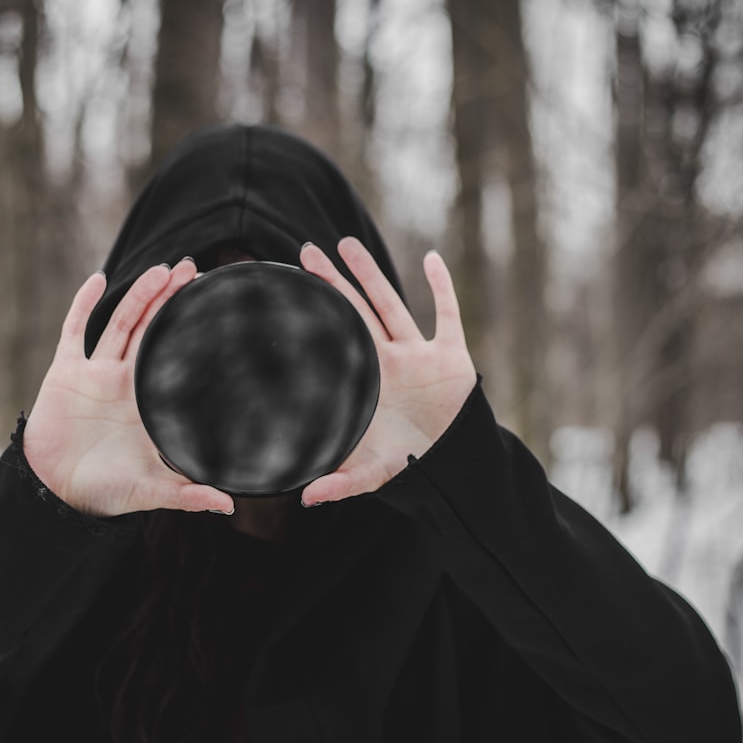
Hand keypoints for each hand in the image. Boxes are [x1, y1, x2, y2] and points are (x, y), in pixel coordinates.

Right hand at [22, 260, 234, 517]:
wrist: (56, 493)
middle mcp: (125, 381)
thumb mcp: (152, 490)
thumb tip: (230, 506)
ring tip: (161, 269)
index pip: (175, 356)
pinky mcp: (65, 373)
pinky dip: (83, 304)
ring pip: (121, 324)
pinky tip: (98, 279)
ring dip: (139, 295)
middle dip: (169, 299)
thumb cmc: (105, 491)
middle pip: (151, 330)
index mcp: (149, 402)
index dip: (190, 330)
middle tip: (193, 270)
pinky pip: (74, 331)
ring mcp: (95, 374)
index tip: (214, 305)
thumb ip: (188, 495)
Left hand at [299, 238, 476, 505]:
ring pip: (391, 304)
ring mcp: (419, 355)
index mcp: (366, 381)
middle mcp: (388, 361)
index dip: (315, 315)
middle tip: (305, 250)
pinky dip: (442, 287)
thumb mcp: (373, 473)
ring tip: (347, 242)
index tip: (289, 290)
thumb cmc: (409, 464)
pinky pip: (447, 315)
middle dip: (332, 282)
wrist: (452, 464)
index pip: (334, 339)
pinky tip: (431, 258)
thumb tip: (305, 500)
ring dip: (371, 274)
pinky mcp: (452, 357)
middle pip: (354, 311)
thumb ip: (341, 483)